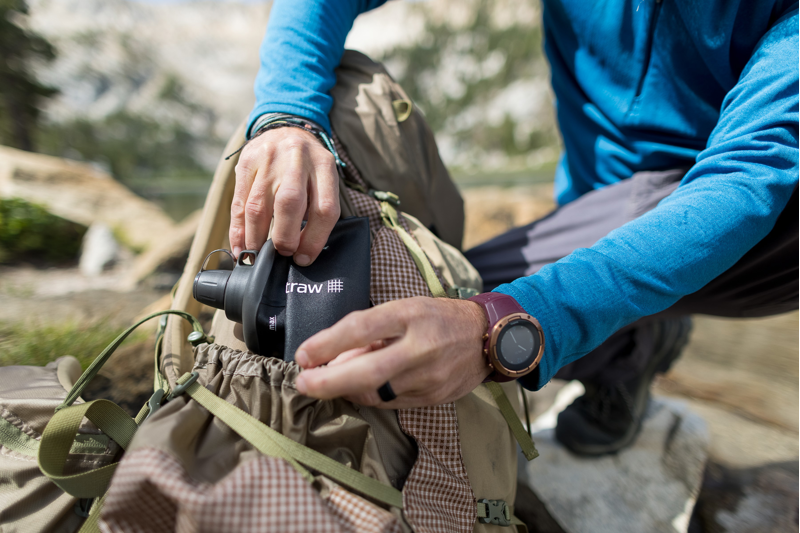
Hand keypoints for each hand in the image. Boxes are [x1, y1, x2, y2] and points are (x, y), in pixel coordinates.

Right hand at [229, 126, 339, 265]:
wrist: (287, 128)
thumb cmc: (309, 166)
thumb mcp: (323, 178)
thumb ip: (318, 208)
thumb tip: (303, 253)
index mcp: (324, 166)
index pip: (324, 208)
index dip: (314, 239)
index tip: (304, 258)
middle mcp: (297, 159)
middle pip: (290, 203)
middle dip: (284, 237)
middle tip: (282, 253)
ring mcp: (269, 159)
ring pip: (259, 205)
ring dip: (256, 237)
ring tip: (256, 256)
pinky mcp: (246, 163)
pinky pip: (239, 202)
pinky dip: (237, 229)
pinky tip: (239, 246)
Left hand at [294, 297, 490, 407]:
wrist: (487, 338)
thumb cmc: (439, 317)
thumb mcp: (404, 309)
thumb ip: (369, 330)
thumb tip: (333, 356)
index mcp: (410, 315)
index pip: (361, 328)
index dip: (326, 344)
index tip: (303, 354)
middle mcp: (420, 347)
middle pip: (366, 371)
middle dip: (328, 381)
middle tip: (303, 383)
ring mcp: (428, 376)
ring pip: (375, 392)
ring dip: (345, 390)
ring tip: (329, 381)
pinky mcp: (432, 397)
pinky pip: (390, 403)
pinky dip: (368, 396)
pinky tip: (357, 389)